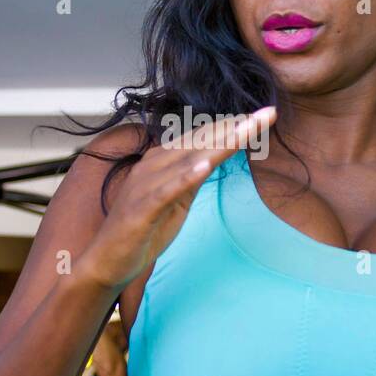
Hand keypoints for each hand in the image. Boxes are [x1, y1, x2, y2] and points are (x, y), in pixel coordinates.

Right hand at [80, 106, 276, 290]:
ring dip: (219, 144)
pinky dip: (185, 177)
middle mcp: (154, 165)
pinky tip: (205, 166)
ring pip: (188, 159)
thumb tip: (215, 160)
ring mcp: (146, 185)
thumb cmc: (143, 230)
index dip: (233, 126)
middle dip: (236, 127)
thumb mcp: (177, 201)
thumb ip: (192, 178)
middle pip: (201, 141)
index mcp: (163, 160)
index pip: (203, 138)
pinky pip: (167, 190)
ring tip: (246, 130)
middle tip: (268, 114)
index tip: (264, 116)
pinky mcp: (141, 208)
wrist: (107, 261)